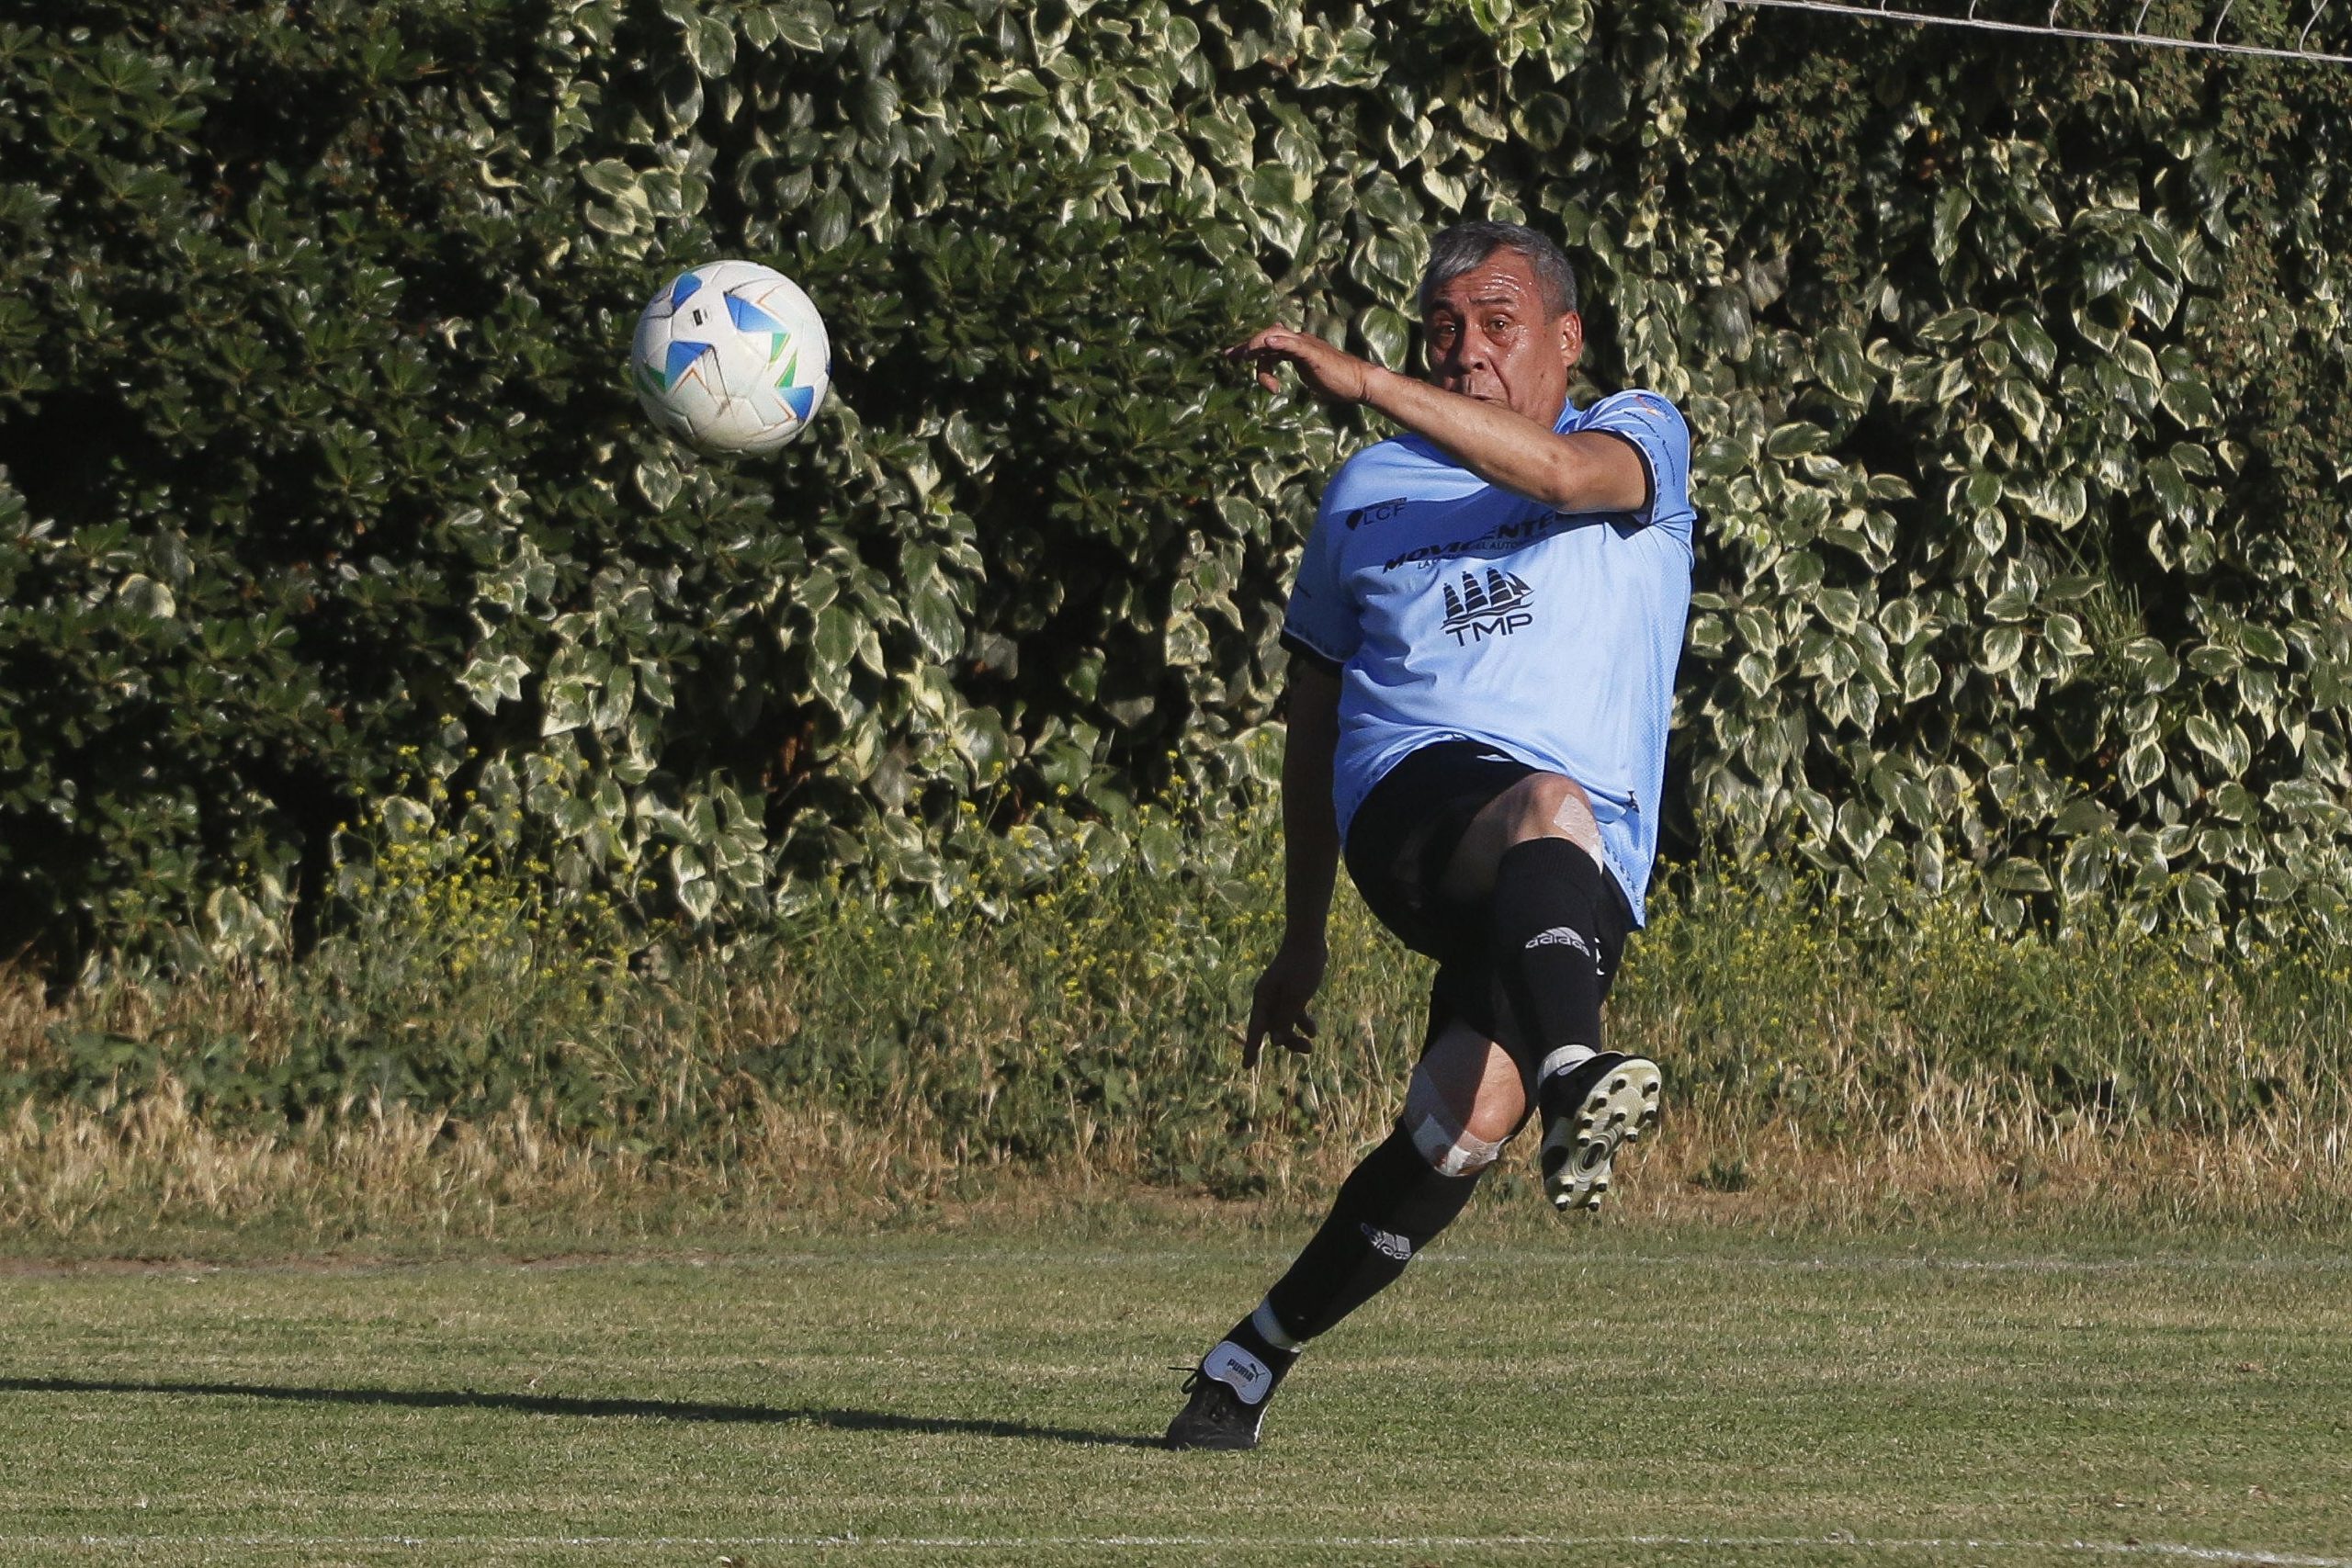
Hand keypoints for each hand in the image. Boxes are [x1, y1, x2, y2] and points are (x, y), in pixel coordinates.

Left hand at [1227, 326, 1377, 403]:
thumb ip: (1298, 371)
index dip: (1249, 349)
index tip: (1231, 356)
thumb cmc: (1337, 382)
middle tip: (1230, 357)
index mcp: (1297, 348)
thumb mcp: (1310, 377)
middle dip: (1247, 346)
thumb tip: (1288, 379)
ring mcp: (1306, 346)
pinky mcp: (1313, 353)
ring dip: (1257, 345)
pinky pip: (1294, 345)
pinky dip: (1280, 342)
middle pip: (1267, 336)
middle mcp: (1299, 342)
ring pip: (1276, 337)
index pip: (1268, 343)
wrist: (1359, 382)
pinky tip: (1269, 344)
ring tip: (1244, 356)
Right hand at [1241, 935, 1327, 1067]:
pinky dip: (1303, 1023)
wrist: (1309, 941)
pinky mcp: (1293, 994)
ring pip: (1284, 1024)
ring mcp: (1280, 997)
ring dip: (1296, 1035)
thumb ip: (1284, 1019)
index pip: (1255, 1029)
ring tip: (1311, 1045)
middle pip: (1272, 1029)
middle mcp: (1268, 999)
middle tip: (1308, 1050)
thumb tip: (1273, 1042)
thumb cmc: (1301, 967)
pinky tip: (1313, 1031)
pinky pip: (1294, 1015)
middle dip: (1287, 1041)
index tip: (1246, 1067)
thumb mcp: (1295, 996)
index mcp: (1263, 998)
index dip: (1251, 1049)